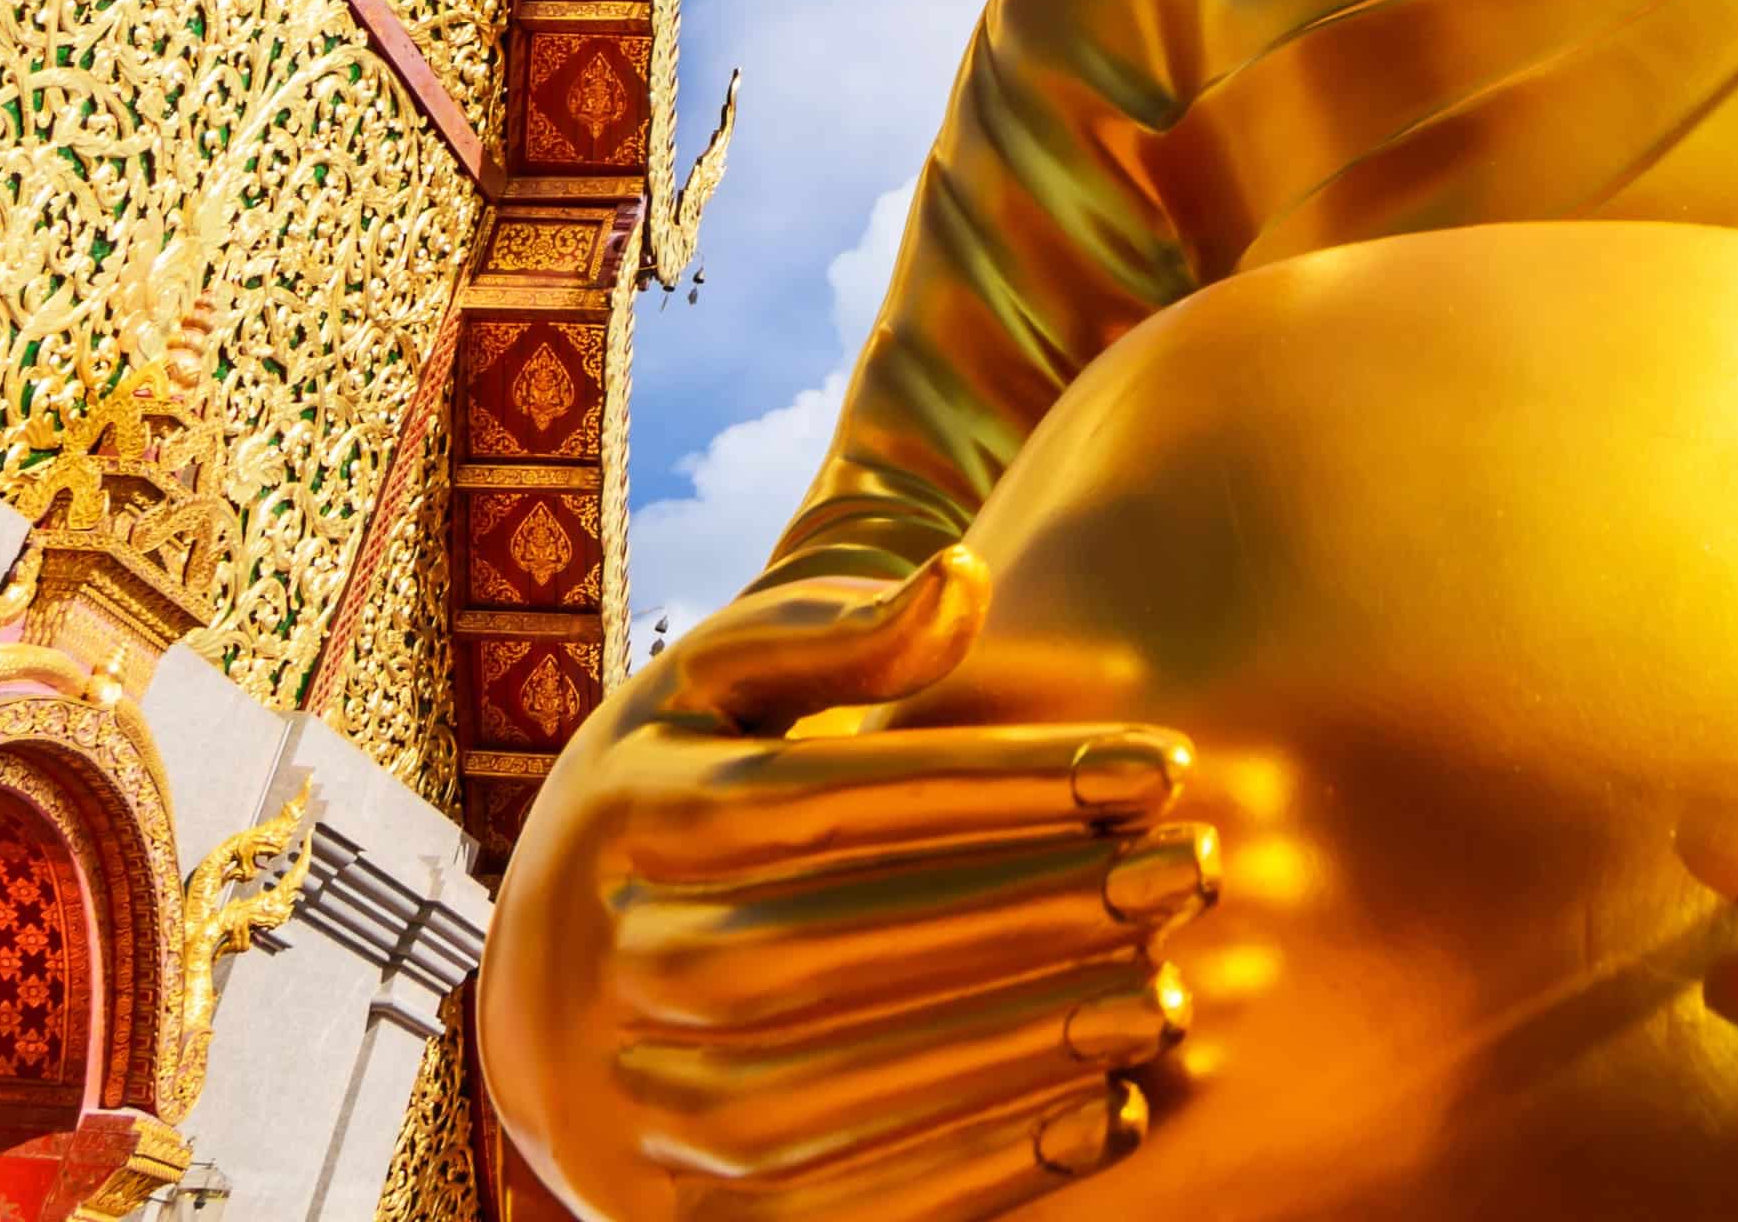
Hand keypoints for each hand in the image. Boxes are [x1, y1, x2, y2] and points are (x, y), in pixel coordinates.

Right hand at [477, 552, 1216, 1221]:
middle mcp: (610, 967)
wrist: (558, 978)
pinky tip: (1103, 1115)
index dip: (998, 783)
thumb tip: (960, 579)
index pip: (822, 799)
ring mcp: (633, 1105)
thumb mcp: (722, 687)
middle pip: (824, 948)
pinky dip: (971, 1177)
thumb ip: (836, 635)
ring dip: (1009, 1053)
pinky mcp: (682, 1214)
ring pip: (827, 1094)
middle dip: (1021, 915)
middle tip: (1179, 879)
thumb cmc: (685, 788)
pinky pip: (830, 1211)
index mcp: (628, 816)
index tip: (1157, 764)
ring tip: (1160, 997)